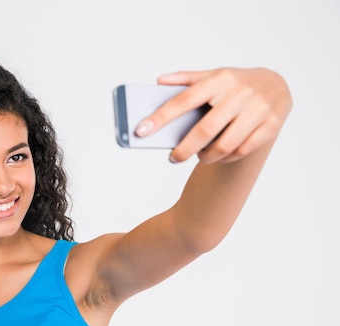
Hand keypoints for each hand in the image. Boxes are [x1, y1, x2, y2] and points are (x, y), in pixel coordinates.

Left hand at [136, 67, 291, 162]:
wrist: (277, 85)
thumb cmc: (236, 83)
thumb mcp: (213, 75)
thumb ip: (186, 79)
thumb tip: (158, 81)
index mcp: (220, 79)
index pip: (184, 100)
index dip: (160, 117)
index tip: (141, 131)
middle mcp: (240, 93)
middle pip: (204, 130)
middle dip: (184, 149)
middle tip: (173, 158)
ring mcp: (258, 109)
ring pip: (224, 145)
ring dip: (206, 156)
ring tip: (197, 156)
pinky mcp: (271, 125)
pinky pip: (242, 150)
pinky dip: (226, 157)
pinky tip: (217, 155)